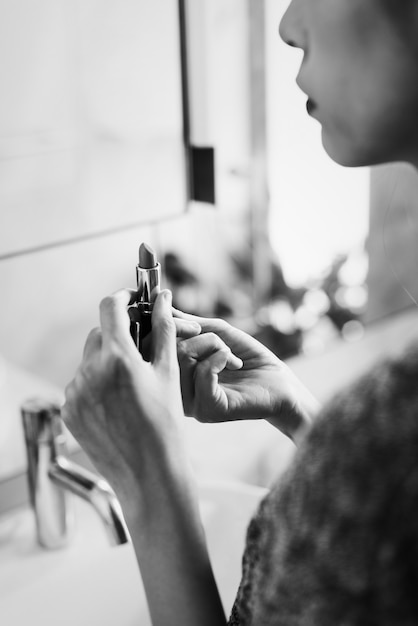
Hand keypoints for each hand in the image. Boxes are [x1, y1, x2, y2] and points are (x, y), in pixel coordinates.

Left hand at [62, 289, 186, 497]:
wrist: (149, 474)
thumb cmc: (166, 425)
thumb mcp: (169, 373)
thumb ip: (164, 330)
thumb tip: (163, 299)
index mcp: (117, 359)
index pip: (110, 308)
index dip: (123, 297)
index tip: (133, 299)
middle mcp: (90, 372)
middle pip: (100, 335)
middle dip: (119, 335)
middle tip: (140, 349)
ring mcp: (75, 393)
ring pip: (90, 361)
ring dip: (108, 362)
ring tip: (132, 387)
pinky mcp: (69, 411)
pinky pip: (82, 385)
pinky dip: (97, 385)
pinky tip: (118, 404)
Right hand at [174, 309, 319, 441]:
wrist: (281, 386)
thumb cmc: (250, 360)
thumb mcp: (219, 334)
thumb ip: (191, 324)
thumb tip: (164, 305)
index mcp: (176, 375)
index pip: (152, 347)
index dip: (163, 323)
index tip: (178, 310)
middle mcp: (178, 392)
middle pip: (166, 349)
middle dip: (193, 331)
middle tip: (214, 335)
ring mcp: (192, 404)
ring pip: (184, 358)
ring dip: (212, 344)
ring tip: (230, 354)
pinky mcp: (210, 410)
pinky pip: (202, 374)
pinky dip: (219, 358)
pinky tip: (233, 361)